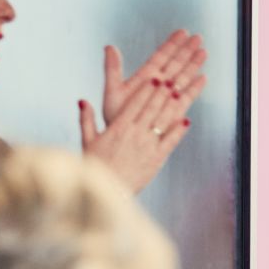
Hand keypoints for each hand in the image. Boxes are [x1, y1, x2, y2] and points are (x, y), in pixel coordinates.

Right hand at [78, 77, 190, 192]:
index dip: (146, 90)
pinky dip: (179, 131)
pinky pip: (170, 142)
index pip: (135, 104)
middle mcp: (134, 134)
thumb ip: (86, 120)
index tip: (155, 78)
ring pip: (162, 122)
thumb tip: (82, 101)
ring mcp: (147, 146)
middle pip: (151, 108)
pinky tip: (186, 120)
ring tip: (180, 93)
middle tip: (172, 78)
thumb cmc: (96, 166)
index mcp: (118, 127)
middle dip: (162, 92)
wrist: (107, 191)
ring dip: (172, 106)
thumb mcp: (88, 141)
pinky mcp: (157, 159)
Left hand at [99, 30, 207, 125]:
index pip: (161, 56)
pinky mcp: (173, 111)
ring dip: (193, 65)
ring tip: (203, 52)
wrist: (122, 139)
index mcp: (145, 77)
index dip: (172, 44)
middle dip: (187, 51)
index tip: (182, 32)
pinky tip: (202, 78)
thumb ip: (112, 68)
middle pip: (175, 64)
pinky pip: (186, 97)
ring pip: (183, 77)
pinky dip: (194, 88)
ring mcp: (166, 97)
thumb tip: (109, 47)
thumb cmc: (115, 116)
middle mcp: (158, 85)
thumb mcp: (112, 90)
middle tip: (198, 37)